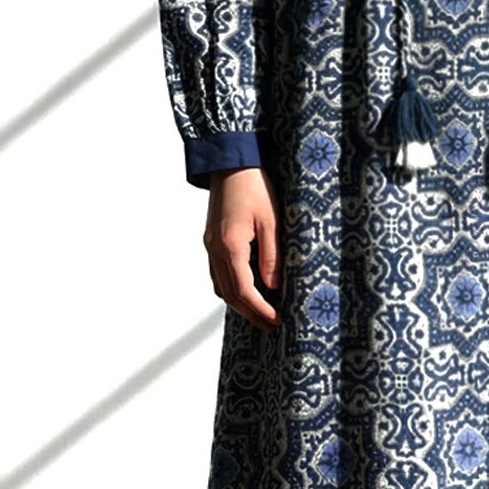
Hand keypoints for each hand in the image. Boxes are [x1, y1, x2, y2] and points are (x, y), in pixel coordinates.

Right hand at [203, 167, 280, 328]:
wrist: (230, 162)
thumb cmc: (254, 186)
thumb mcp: (271, 221)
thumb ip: (272, 256)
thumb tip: (273, 288)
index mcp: (230, 246)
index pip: (244, 291)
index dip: (261, 310)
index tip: (278, 321)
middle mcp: (215, 250)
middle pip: (229, 295)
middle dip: (251, 314)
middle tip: (273, 326)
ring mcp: (210, 246)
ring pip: (221, 287)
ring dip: (241, 304)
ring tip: (264, 312)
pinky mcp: (212, 241)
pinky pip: (219, 274)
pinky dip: (233, 288)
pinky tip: (250, 290)